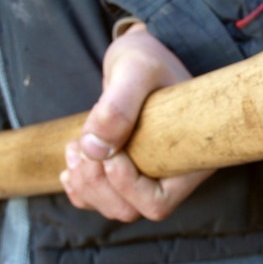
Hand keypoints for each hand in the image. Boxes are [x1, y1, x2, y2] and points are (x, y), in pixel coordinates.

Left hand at [60, 22, 213, 221]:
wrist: (142, 54)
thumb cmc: (149, 58)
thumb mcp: (136, 69)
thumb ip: (117, 106)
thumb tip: (94, 150)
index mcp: (191, 157)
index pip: (158, 203)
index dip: (127, 187)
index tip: (113, 150)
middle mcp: (174, 174)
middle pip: (131, 209)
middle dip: (96, 183)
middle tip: (78, 147)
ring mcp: (151, 176)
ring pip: (114, 208)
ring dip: (84, 184)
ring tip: (73, 148)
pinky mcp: (129, 172)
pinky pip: (102, 200)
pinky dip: (79, 189)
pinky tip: (71, 164)